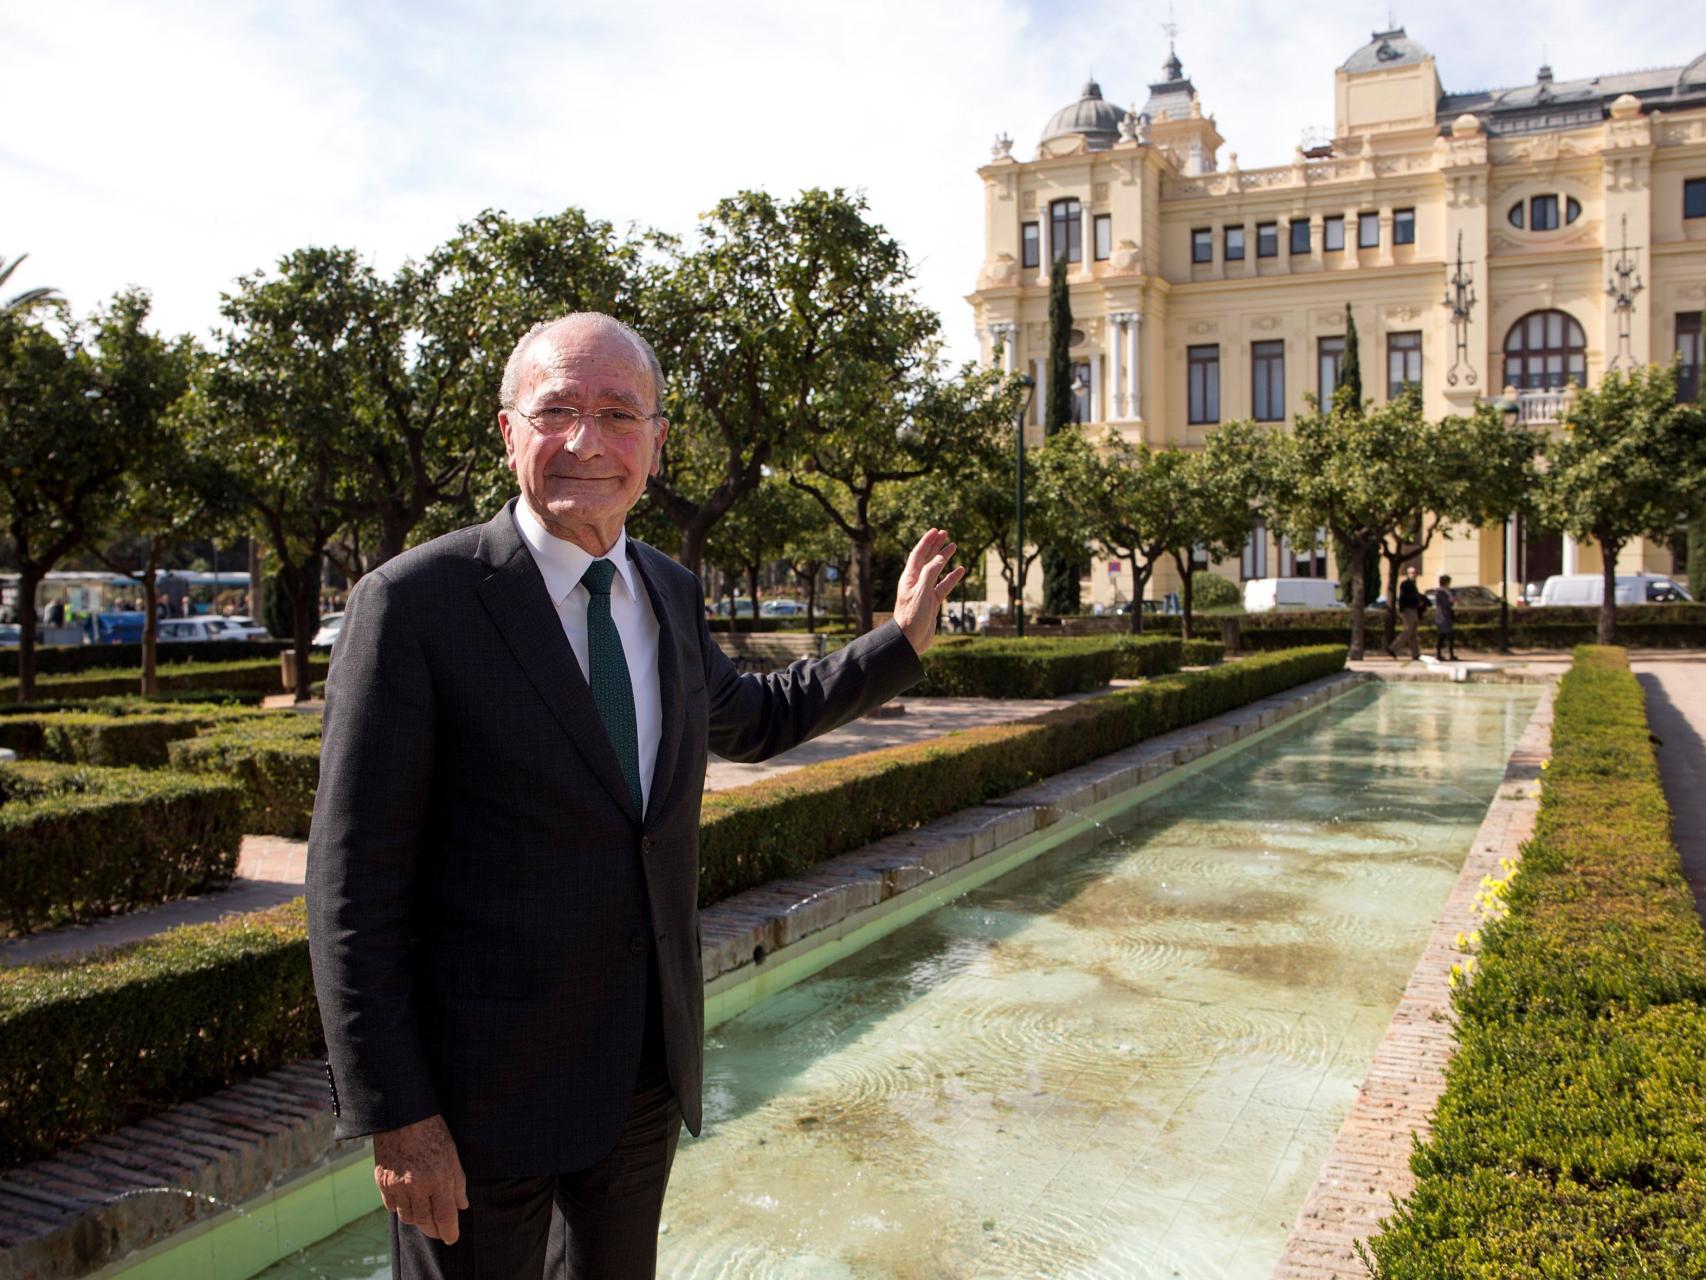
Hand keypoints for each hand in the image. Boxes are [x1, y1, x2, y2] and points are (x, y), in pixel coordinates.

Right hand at [373, 1113, 468, 1244]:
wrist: (402, 1116)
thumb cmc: (432, 1132)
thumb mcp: (453, 1155)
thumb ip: (458, 1183)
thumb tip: (461, 1206)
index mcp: (438, 1179)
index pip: (444, 1216)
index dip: (449, 1231)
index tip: (452, 1238)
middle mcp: (416, 1186)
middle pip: (425, 1221)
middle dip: (434, 1230)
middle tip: (440, 1233)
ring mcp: (396, 1185)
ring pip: (407, 1217)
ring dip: (418, 1220)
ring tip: (425, 1217)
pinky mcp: (381, 1182)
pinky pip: (391, 1206)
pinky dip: (401, 1208)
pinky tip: (408, 1204)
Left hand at [893, 528, 966, 656]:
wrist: (910, 640)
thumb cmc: (912, 617)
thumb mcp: (921, 592)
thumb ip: (930, 573)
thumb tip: (940, 558)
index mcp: (910, 577)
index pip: (918, 554)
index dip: (927, 541)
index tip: (936, 531)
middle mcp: (916, 582)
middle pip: (927, 558)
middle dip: (936, 545)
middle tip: (945, 534)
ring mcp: (925, 592)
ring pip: (937, 570)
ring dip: (944, 558)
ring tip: (954, 547)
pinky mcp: (932, 602)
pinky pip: (944, 586)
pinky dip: (952, 577)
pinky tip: (960, 570)